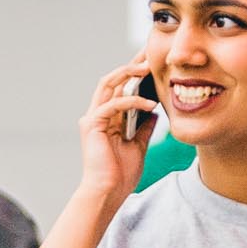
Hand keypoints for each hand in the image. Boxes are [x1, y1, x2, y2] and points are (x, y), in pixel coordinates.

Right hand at [78, 56, 159, 201]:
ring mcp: (93, 117)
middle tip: (149, 54)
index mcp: (108, 118)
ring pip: (109, 84)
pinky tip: (150, 104)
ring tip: (147, 68)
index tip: (151, 62)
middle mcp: (98, 113)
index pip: (121, 88)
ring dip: (129, 73)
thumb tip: (154, 112)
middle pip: (114, 80)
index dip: (134, 74)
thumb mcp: (138, 146)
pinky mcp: (93, 124)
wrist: (108, 193)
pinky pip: (114, 104)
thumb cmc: (121, 175)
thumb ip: (143, 128)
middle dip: (131, 65)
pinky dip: (132, 101)